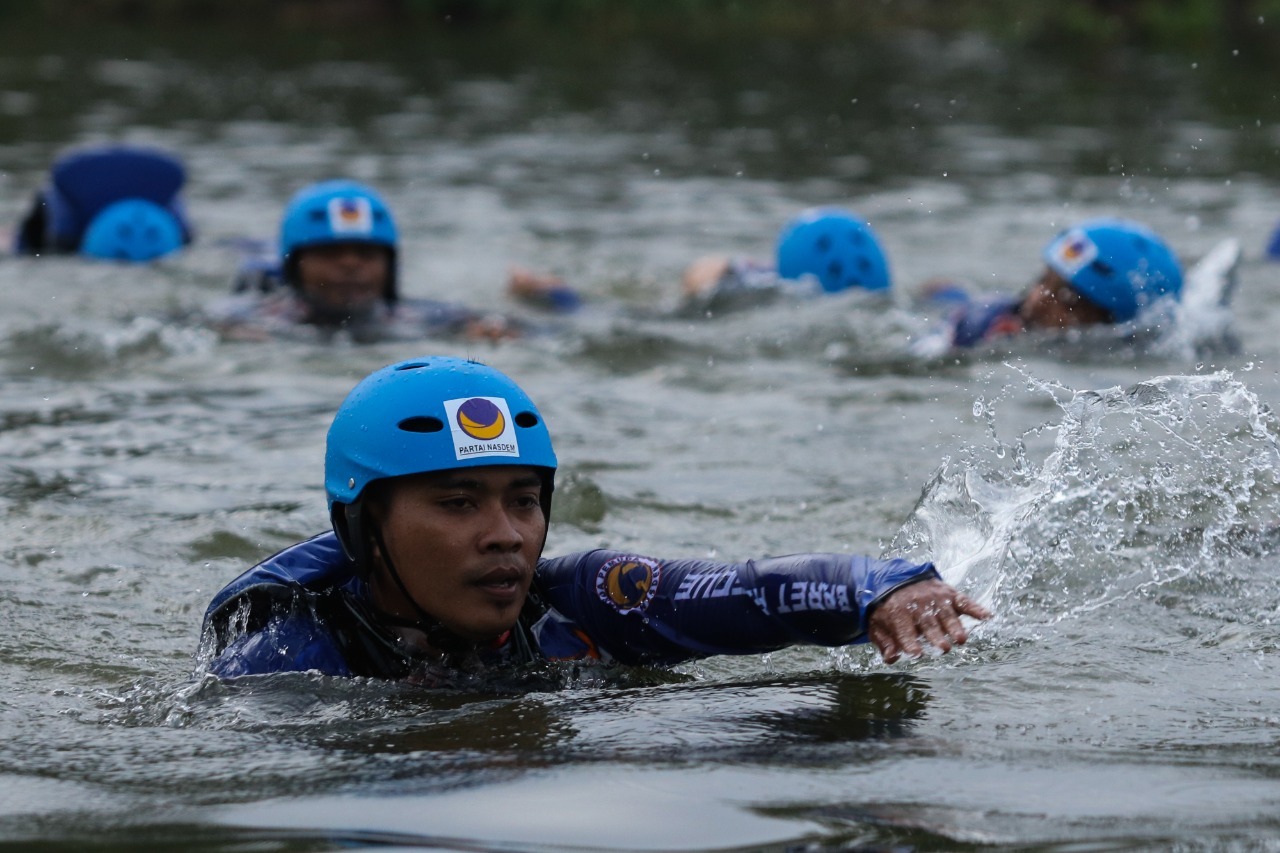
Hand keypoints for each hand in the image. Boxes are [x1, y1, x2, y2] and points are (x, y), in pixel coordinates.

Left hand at [868, 579, 990, 663]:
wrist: (894, 578)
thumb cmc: (888, 609)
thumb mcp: (878, 625)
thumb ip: (885, 643)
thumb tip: (892, 659)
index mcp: (897, 612)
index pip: (904, 630)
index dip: (909, 642)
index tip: (916, 653)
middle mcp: (917, 604)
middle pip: (928, 623)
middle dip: (936, 636)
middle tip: (944, 649)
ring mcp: (935, 598)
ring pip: (946, 614)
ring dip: (955, 627)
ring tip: (961, 640)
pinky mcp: (948, 594)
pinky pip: (963, 601)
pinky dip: (976, 608)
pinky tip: (987, 616)